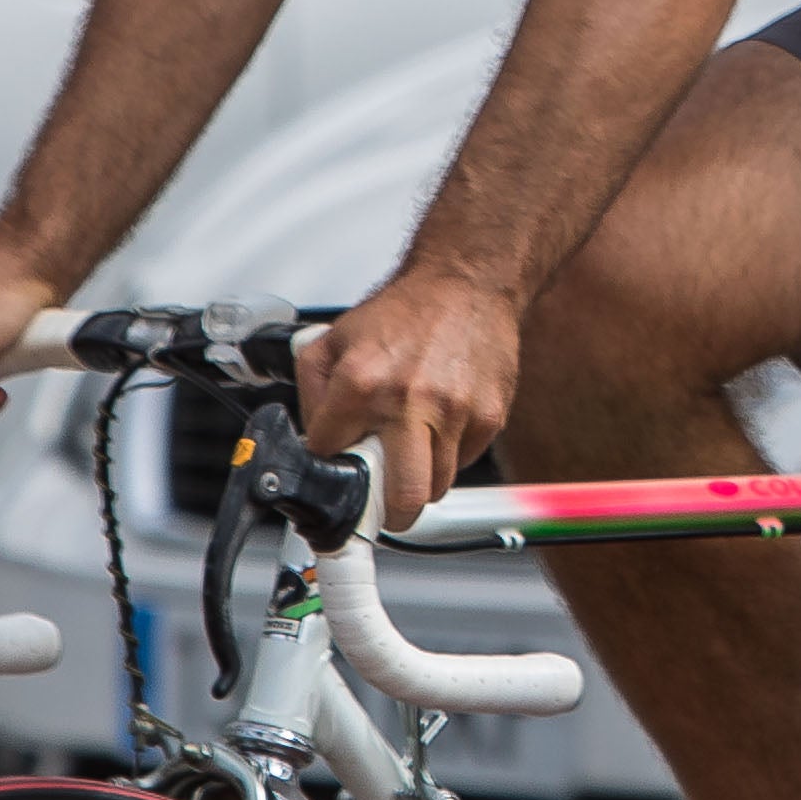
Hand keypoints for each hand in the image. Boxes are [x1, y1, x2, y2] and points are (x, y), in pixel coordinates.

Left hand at [298, 270, 520, 532]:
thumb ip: (312, 391)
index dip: (331, 462)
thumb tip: (313, 441)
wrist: (466, 285)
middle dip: (387, 514)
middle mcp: (408, 401)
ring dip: (418, 481)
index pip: (332, 456)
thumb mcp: (335, 339)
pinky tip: (440, 424)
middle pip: (401, 500)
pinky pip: (463, 462)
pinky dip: (448, 454)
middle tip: (381, 504)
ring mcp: (454, 413)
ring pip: (435, 488)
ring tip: (411, 450)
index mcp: (361, 383)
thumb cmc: (405, 313)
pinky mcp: (488, 417)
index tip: (337, 464)